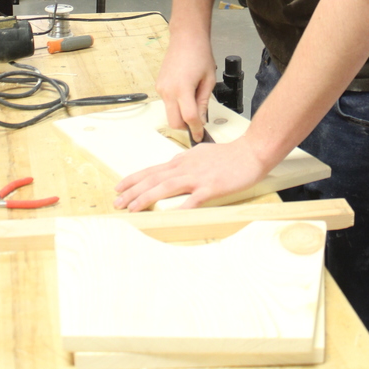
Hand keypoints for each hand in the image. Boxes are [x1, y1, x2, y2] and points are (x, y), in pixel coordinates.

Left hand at [113, 135, 267, 210]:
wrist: (251, 151)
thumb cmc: (229, 155)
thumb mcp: (201, 155)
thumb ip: (186, 163)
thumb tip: (173, 170)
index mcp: (183, 161)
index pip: (153, 170)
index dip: (134, 179)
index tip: (120, 187)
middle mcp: (186, 167)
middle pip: (154, 179)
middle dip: (132, 191)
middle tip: (117, 202)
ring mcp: (198, 177)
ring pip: (166, 187)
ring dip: (146, 198)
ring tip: (132, 208)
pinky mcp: (211, 187)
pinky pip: (193, 200)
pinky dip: (179, 208)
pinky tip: (168, 216)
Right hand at [156, 34, 216, 141]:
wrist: (186, 38)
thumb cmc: (200, 55)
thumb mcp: (208, 80)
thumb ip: (204, 102)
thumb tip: (201, 120)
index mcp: (183, 89)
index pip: (189, 118)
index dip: (196, 129)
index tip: (200, 135)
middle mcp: (168, 90)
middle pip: (174, 122)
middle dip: (186, 127)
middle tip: (198, 123)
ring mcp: (161, 89)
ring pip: (169, 113)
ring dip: (181, 115)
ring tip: (194, 100)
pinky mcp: (159, 86)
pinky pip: (167, 103)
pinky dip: (176, 105)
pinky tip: (186, 93)